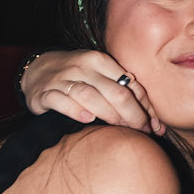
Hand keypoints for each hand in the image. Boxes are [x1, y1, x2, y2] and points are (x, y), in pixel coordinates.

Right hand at [22, 49, 163, 134]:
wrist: (37, 69)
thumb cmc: (78, 76)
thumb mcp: (100, 75)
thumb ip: (125, 92)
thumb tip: (155, 121)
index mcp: (100, 61)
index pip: (130, 85)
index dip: (145, 107)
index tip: (155, 126)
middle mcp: (82, 67)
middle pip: (115, 92)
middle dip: (133, 115)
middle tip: (142, 132)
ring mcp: (62, 79)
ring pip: (90, 96)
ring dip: (110, 115)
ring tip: (121, 130)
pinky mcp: (44, 93)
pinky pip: (61, 101)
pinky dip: (75, 110)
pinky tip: (87, 119)